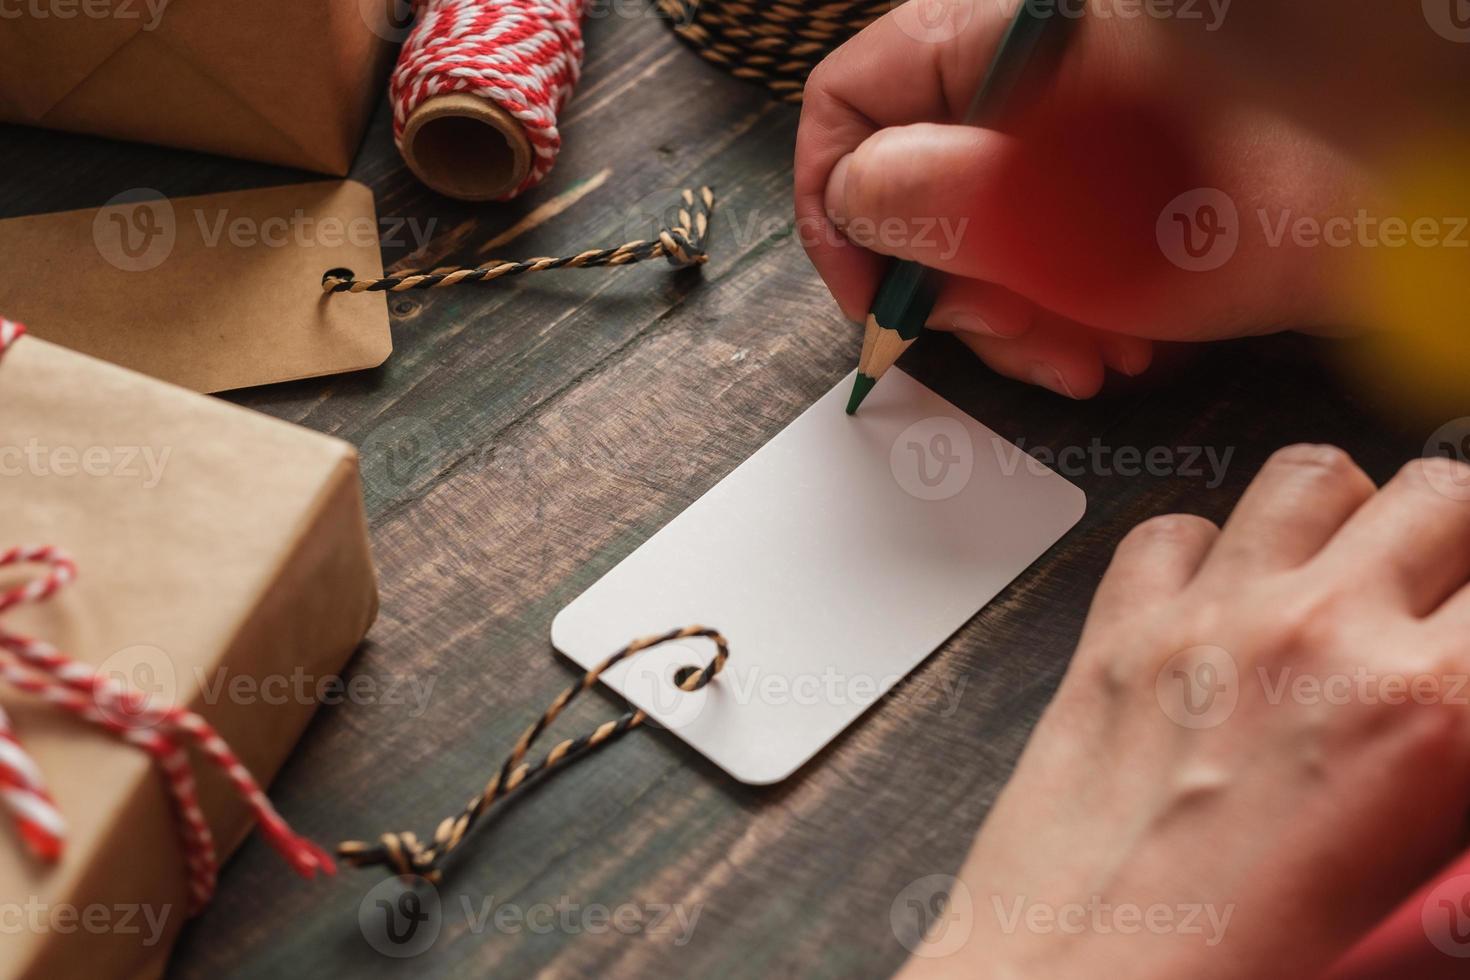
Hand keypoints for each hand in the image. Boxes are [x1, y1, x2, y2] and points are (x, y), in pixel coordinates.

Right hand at [795, 1, 1393, 396]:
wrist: (1394, 213)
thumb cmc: (1261, 191)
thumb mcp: (1068, 206)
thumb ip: (933, 194)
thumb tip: (855, 203)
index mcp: (998, 38)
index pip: (848, 101)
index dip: (839, 208)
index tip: (875, 296)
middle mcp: (1022, 77)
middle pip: (915, 183)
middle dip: (955, 286)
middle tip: (1006, 339)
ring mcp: (1064, 128)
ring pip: (979, 231)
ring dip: (1017, 315)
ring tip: (1084, 356)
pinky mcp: (1101, 176)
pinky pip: (1041, 246)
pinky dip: (1064, 307)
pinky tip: (1117, 341)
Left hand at [900, 446, 1469, 977]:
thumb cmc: (1236, 974)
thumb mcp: (1408, 894)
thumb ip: (1446, 797)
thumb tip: (1450, 755)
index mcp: (1432, 710)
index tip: (1467, 634)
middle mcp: (1323, 635)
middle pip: (1440, 494)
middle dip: (1457, 539)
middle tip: (1441, 599)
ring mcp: (1209, 620)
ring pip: (1308, 476)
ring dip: (1341, 516)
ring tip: (1340, 574)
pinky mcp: (1116, 632)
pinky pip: (1174, 529)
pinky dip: (1204, 551)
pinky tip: (1216, 603)